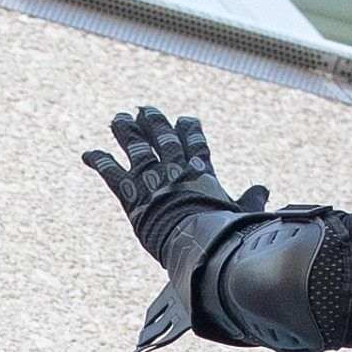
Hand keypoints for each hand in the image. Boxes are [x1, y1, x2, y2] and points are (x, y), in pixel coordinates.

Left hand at [83, 107, 263, 262]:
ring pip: (135, 145)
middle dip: (152, 121)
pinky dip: (98, 160)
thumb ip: (250, 199)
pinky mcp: (132, 193)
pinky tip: (87, 153)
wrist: (197, 243)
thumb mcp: (241, 213)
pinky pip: (111, 172)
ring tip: (118, 119)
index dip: (189, 128)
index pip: (195, 141)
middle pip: (162, 135)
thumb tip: (263, 188)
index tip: (186, 119)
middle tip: (143, 109)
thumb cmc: (223, 233)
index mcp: (201, 170)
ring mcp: (153, 178)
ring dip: (125, 130)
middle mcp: (175, 167)